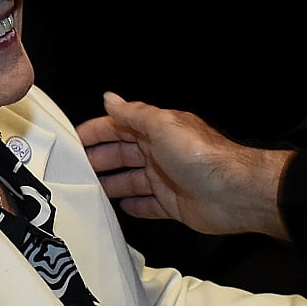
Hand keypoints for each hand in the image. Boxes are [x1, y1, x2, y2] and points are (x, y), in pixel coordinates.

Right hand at [77, 92, 290, 237]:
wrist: (234, 192)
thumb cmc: (200, 155)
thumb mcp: (162, 126)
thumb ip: (133, 113)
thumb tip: (109, 97)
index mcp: (156, 129)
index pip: (119, 126)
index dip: (95, 131)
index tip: (72, 140)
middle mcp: (160, 152)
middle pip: (121, 154)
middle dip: (98, 159)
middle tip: (72, 169)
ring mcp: (166, 179)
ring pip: (130, 180)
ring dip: (110, 183)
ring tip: (86, 190)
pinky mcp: (172, 204)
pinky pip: (148, 205)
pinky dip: (134, 205)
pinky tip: (119, 207)